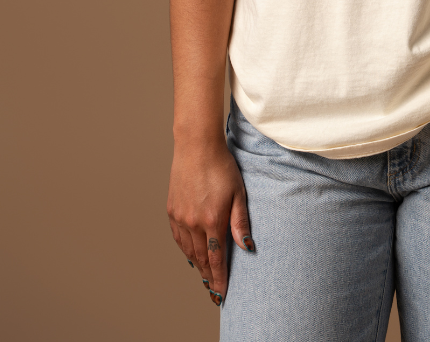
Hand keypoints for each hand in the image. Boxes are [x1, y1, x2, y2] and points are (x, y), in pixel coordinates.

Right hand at [167, 140, 253, 307]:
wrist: (196, 146)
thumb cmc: (222, 166)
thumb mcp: (238, 193)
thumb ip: (240, 222)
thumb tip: (247, 247)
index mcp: (212, 220)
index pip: (216, 259)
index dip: (219, 279)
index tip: (222, 295)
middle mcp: (193, 223)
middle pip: (201, 259)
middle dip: (209, 277)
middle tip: (214, 292)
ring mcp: (180, 217)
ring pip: (188, 251)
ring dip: (197, 266)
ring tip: (205, 277)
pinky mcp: (171, 210)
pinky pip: (178, 238)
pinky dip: (185, 250)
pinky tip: (191, 254)